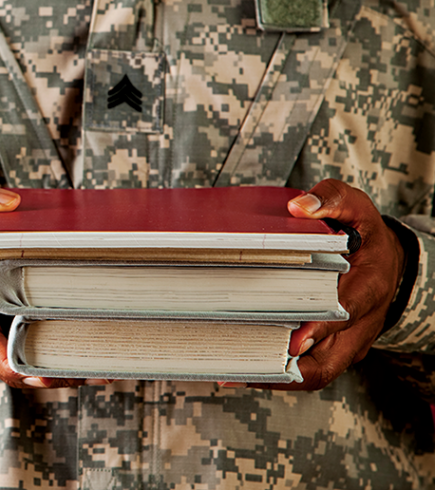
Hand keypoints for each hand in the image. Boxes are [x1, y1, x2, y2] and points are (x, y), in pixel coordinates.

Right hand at [0, 172, 105, 388]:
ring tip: (98, 353)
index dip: (21, 367)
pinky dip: (40, 349)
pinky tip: (74, 337)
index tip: (54, 372)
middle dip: (55, 369)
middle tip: (101, 365)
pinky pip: (11, 347)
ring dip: (51, 361)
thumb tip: (11, 202)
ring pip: (15, 358)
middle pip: (13, 363)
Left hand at [241, 179, 405, 390]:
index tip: (294, 340)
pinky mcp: (334, 352)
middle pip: (329, 360)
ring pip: (316, 374)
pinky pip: (308, 372)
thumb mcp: (356, 206)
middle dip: (289, 366)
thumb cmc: (365, 234)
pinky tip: (239, 369)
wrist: (386, 261)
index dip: (320, 329)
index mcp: (369, 285)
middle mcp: (361, 323)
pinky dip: (276, 374)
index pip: (347, 312)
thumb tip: (298, 207)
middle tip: (246, 362)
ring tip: (232, 372)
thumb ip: (331, 199)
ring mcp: (348, 343)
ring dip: (276, 377)